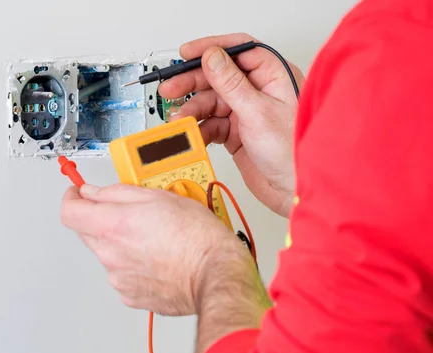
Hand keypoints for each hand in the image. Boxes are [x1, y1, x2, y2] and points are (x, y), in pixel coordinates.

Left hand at [60, 184, 250, 315]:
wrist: (216, 275)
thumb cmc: (196, 238)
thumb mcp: (159, 197)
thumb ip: (118, 193)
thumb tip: (94, 192)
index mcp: (113, 226)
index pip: (68, 212)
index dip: (71, 198)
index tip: (78, 192)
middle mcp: (110, 254)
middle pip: (87, 232)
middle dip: (101, 219)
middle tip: (130, 213)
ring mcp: (119, 278)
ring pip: (107, 253)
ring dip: (120, 243)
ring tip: (153, 238)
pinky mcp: (131, 295)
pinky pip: (122, 274)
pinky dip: (133, 265)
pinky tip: (156, 258)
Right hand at [160, 33, 304, 216]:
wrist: (294, 190)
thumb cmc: (292, 151)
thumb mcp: (257, 112)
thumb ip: (231, 83)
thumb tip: (212, 56)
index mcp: (273, 76)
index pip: (238, 50)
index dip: (210, 49)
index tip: (186, 54)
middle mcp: (258, 90)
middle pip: (218, 76)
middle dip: (192, 82)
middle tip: (170, 89)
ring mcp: (246, 111)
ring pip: (211, 102)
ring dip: (192, 110)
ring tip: (178, 119)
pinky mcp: (236, 132)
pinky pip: (211, 124)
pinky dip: (199, 128)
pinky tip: (191, 133)